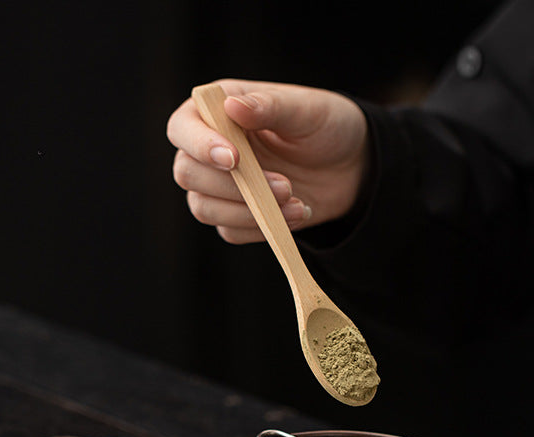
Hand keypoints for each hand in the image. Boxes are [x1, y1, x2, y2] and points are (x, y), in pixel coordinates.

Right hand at [166, 79, 368, 242]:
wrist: (350, 167)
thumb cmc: (324, 127)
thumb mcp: (306, 110)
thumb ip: (269, 107)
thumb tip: (232, 106)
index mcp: (216, 112)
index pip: (182, 128)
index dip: (200, 145)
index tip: (234, 159)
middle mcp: (209, 149)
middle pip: (188, 173)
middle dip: (234, 186)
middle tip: (285, 186)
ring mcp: (221, 186)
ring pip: (204, 208)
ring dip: (249, 212)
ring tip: (296, 202)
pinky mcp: (237, 216)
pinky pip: (231, 232)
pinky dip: (263, 229)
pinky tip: (297, 214)